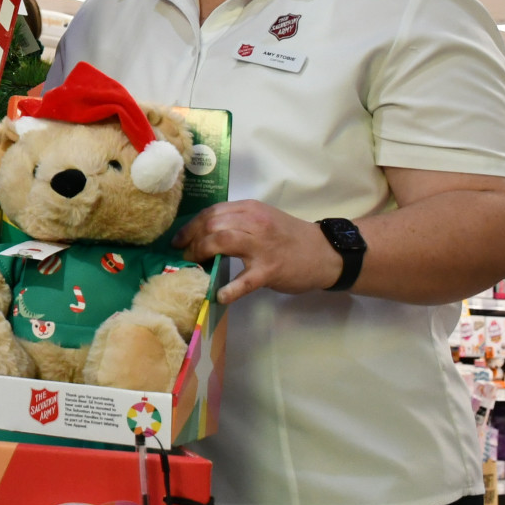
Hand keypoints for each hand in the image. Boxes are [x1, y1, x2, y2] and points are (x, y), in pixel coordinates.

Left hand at [171, 200, 341, 303]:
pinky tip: (219, 295)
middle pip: (212, 224)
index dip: (191, 226)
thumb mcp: (263, 220)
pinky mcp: (270, 270)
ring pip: (222, 241)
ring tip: (194, 266)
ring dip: (201, 253)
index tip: (179, 239)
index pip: (212, 212)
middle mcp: (254, 223)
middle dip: (191, 239)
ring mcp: (262, 246)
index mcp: (250, 209)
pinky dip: (229, 289)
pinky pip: (245, 280)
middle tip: (184, 254)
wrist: (324, 252)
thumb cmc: (290, 237)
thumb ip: (238, 223)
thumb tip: (203, 234)